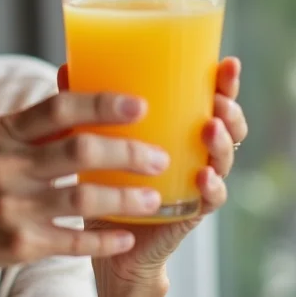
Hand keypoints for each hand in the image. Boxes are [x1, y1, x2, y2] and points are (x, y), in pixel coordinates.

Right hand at [0, 88, 171, 292]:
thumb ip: (28, 129)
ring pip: (84, 201)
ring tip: (154, 198)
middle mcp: (6, 166)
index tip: (138, 104)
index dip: (100, 104)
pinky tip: (124, 238)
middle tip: (159, 155)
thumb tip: (78, 104)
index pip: (57, 108)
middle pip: (80, 153)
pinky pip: (73, 243)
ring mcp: (11, 207)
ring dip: (125, 199)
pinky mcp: (17, 245)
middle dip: (128, 154)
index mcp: (0, 133)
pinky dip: (103, 241)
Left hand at [79, 57, 247, 285]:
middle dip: (229, 108)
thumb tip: (66, 66)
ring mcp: (195, 181)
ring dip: (221, 143)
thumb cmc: (103, 176)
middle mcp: (193, 150)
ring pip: (223, 158)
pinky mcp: (189, 211)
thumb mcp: (96, 135)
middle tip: (219, 100)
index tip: (226, 62)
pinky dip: (210, 187)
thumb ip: (86, 103)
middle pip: (226, 124)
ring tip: (210, 129)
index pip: (209, 96)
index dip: (223, 81)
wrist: (104, 234)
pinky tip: (202, 177)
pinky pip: (209, 199)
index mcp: (178, 125)